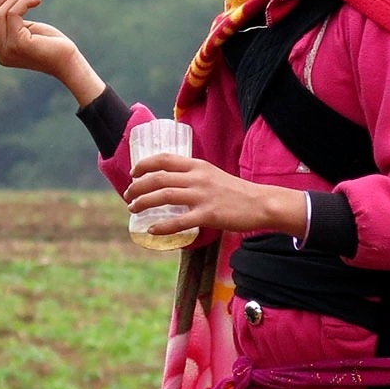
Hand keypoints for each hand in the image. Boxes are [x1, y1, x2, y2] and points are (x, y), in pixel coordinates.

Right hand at [0, 0, 79, 77]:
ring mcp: (7, 50)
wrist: (69, 61)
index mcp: (1, 52)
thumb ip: (12, 21)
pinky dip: (23, 2)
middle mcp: (0, 54)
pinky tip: (36, 1)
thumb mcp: (27, 30)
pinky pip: (12, 14)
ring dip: (15, 0)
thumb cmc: (52, 44)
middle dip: (0, 0)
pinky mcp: (18, 44)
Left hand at [126, 153, 306, 236]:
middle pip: (158, 178)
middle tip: (128, 196)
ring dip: (144, 202)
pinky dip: (162, 226)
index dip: (144, 165)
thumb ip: (193, 176)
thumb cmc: (235, 191)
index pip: (164, 159)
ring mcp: (203, 196)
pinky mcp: (209, 215)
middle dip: (138, 186)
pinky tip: (152, 229)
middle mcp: (197, 178)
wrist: (261, 203)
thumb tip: (170, 182)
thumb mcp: (212, 175)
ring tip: (133, 209)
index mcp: (198, 166)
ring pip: (164, 196)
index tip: (133, 173)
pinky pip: (180, 221)